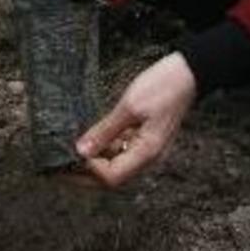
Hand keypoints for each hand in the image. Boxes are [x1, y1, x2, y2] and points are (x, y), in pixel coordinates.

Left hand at [76, 52, 196, 188]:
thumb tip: (81, 151)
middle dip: (85, 173)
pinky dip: (104, 148)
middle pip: (112, 177)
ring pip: (115, 164)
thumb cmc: (163, 87)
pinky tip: (89, 139)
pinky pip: (121, 151)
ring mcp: (147, 149)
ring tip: (70, 151)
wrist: (188, 73)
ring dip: (93, 161)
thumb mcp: (129, 107)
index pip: (111, 177)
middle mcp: (147, 157)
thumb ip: (104, 131)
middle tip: (61, 165)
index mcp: (146, 153)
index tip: (69, 156)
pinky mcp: (145, 138)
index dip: (88, 170)